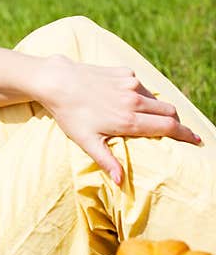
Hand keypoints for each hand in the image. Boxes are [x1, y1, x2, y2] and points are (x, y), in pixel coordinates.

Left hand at [39, 54, 200, 183]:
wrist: (57, 82)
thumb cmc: (70, 115)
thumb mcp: (86, 141)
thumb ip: (106, 160)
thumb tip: (120, 182)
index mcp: (129, 120)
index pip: (169, 128)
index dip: (187, 134)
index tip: (197, 140)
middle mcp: (135, 101)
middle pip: (170, 111)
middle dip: (175, 121)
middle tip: (173, 130)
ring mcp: (131, 84)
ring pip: (156, 98)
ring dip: (155, 108)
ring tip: (144, 116)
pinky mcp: (125, 72)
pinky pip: (141, 85)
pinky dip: (139, 94)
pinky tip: (124, 99)